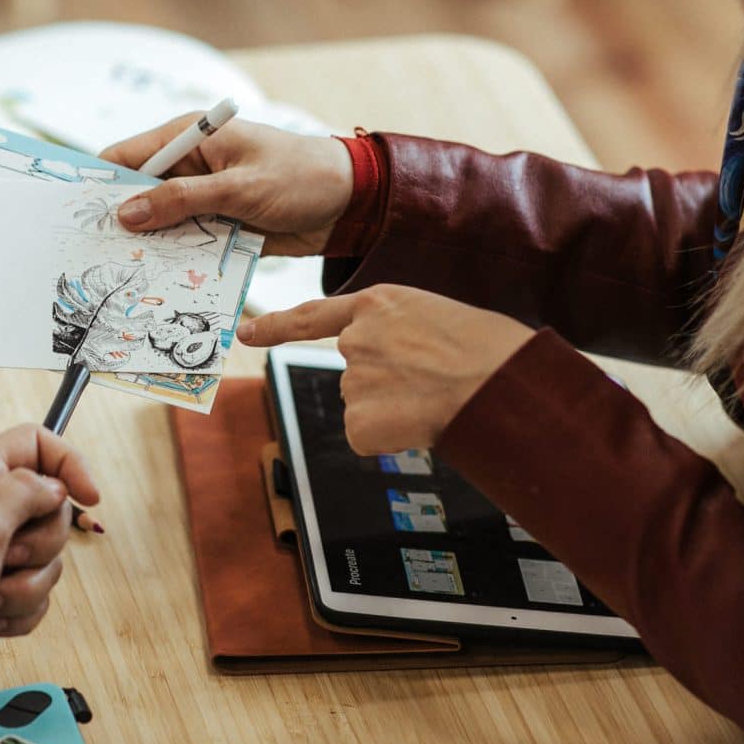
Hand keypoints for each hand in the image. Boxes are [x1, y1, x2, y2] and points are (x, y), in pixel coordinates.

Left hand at [0, 424, 99, 699]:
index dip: (69, 464)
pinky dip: (16, 612)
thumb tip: (56, 485)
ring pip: (47, 561)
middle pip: (52, 509)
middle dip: (41, 545)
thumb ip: (27, 491)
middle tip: (6, 556)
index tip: (89, 497)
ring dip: (25, 586)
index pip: (37, 443)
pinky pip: (34, 596)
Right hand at [99, 115, 352, 255]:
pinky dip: (175, 260)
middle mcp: (189, 168)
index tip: (74, 215)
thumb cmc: (302, 177)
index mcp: (190, 139)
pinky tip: (159, 282)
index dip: (99, 184)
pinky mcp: (218, 226)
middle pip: (137, 196)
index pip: (127, 157)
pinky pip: (185, 245)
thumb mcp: (240, 187)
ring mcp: (203, 199)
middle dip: (120, 223)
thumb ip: (182, 200)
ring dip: (148, 247)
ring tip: (122, 275)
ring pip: (159, 226)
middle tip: (93, 256)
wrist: (352, 204)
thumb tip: (127, 214)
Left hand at [238, 287, 534, 452]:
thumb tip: (396, 367)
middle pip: (355, 373)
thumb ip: (400, 333)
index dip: (276, 326)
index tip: (245, 334)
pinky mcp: (358, 421)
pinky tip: (421, 424)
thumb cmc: (486, 348)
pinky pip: (367, 437)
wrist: (498, 381)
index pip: (313, 316)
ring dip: (393, 410)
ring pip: (364, 406)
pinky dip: (391, 439)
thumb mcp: (436, 317)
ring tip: (436, 399)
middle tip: (432, 383)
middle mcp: (355, 340)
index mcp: (376, 305)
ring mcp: (353, 380)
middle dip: (386, 385)